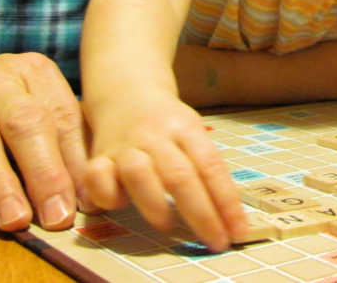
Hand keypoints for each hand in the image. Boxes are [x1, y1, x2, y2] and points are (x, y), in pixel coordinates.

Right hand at [0, 38, 93, 230]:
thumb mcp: (35, 101)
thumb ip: (64, 138)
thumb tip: (92, 191)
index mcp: (36, 74)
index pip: (63, 118)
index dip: (77, 163)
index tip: (87, 202)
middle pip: (25, 124)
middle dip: (45, 173)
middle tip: (57, 216)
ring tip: (15, 218)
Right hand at [83, 91, 246, 251]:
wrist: (127, 94)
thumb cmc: (168, 125)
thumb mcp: (193, 134)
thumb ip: (205, 169)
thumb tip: (230, 219)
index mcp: (185, 128)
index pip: (210, 166)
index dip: (226, 202)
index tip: (238, 231)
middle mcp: (155, 136)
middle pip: (180, 176)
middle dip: (201, 215)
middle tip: (216, 243)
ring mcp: (126, 146)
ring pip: (139, 174)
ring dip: (156, 206)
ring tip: (169, 226)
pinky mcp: (99, 157)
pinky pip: (97, 178)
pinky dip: (108, 196)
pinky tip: (120, 206)